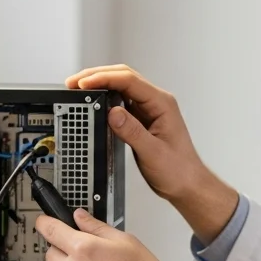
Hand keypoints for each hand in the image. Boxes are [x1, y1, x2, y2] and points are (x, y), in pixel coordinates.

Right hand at [66, 64, 238, 242]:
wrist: (187, 184)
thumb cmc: (179, 170)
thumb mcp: (153, 153)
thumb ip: (132, 132)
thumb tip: (112, 113)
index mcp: (162, 104)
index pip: (129, 81)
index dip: (104, 78)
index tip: (83, 84)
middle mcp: (156, 102)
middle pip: (123, 77)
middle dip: (97, 76)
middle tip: (74, 82)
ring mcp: (149, 109)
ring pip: (121, 87)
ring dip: (100, 85)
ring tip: (78, 89)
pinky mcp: (142, 119)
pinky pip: (121, 102)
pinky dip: (104, 99)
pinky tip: (93, 103)